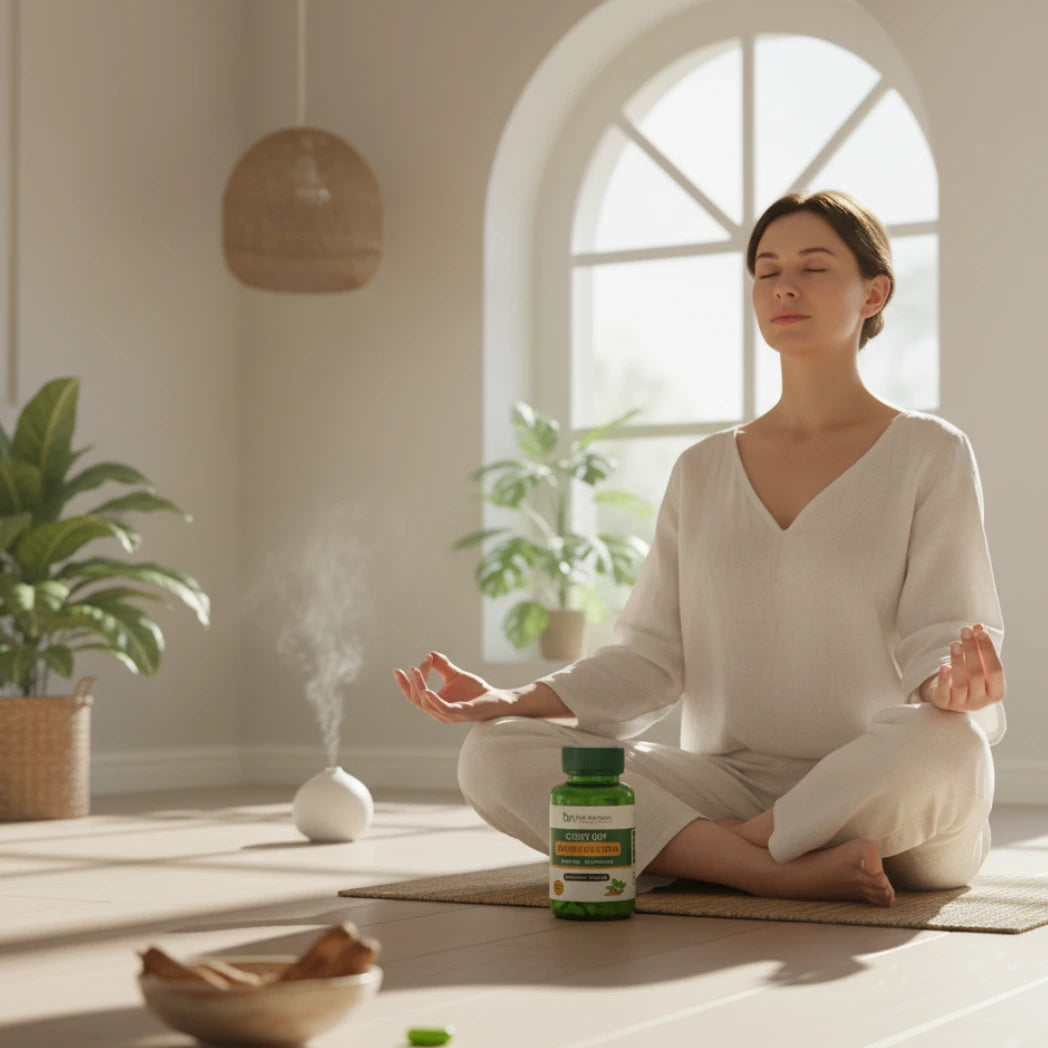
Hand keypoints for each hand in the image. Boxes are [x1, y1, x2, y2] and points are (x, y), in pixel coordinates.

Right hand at [393, 651, 516, 723]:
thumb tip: (430, 653)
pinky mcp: (461, 713)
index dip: (404, 685)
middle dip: (411, 683)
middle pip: (417, 699)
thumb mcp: (455, 675)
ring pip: (426, 703)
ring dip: (419, 686)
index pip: (414, 696)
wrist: (497, 699)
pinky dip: (433, 699)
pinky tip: (427, 689)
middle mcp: (439, 712)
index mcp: (436, 704)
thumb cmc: (476, 691)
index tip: (399, 669)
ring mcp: (449, 715)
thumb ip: (442, 666)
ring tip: (416, 671)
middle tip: (412, 667)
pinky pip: (443, 708)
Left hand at [928, 623, 1005, 712]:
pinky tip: (943, 667)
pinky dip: (944, 680)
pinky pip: (944, 694)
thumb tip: (979, 626)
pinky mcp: (945, 704)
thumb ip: (980, 647)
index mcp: (996, 692)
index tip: (981, 632)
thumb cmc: (969, 677)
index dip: (989, 651)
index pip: (996, 670)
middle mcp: (981, 701)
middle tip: (965, 631)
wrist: (951, 697)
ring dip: (958, 661)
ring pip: (960, 684)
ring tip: (954, 644)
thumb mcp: (978, 663)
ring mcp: (963, 704)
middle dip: (972, 650)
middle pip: (977, 674)